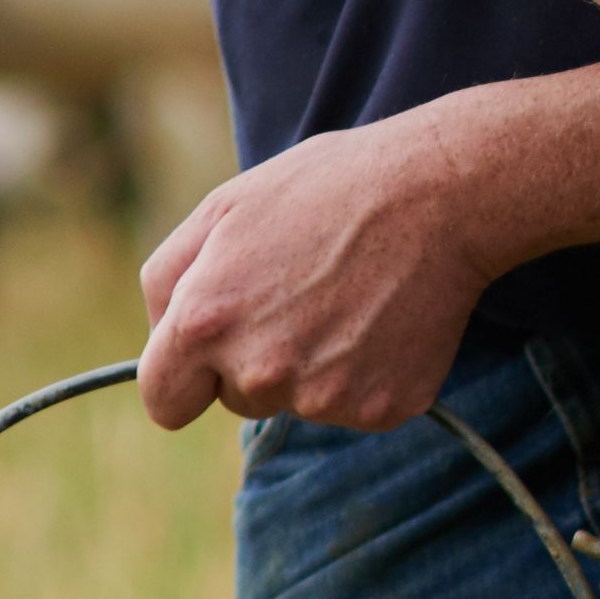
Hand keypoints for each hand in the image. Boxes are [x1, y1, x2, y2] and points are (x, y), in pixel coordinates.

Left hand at [136, 113, 501, 430]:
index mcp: (204, 325)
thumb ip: (166, 280)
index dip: (185, 380)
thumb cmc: (327, 189)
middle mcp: (259, 372)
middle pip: (238, 402)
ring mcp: (324, 397)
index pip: (165, 403)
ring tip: (350, 298)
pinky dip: (368, 372)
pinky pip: (355, 406)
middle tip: (304, 294)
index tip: (207, 364)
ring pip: (299, 402)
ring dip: (315, 366)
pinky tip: (386, 318)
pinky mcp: (382, 409)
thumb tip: (160, 336)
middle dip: (258, 360)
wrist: (439, 195)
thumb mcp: (223, 208)